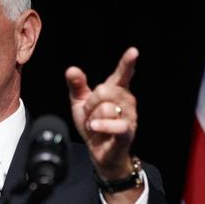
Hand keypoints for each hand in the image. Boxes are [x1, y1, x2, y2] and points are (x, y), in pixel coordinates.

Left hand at [65, 47, 137, 180]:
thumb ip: (77, 86)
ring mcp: (129, 116)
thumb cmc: (94, 125)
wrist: (98, 151)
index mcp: (116, 90)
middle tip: (91, 115)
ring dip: (94, 119)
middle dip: (90, 104)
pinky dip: (102, 126)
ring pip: (106, 108)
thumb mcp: (80, 104)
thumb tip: (71, 69)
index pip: (122, 74)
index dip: (127, 63)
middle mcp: (126, 101)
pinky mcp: (127, 131)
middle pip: (104, 90)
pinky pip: (115, 124)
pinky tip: (96, 127)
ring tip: (96, 126)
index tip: (133, 52)